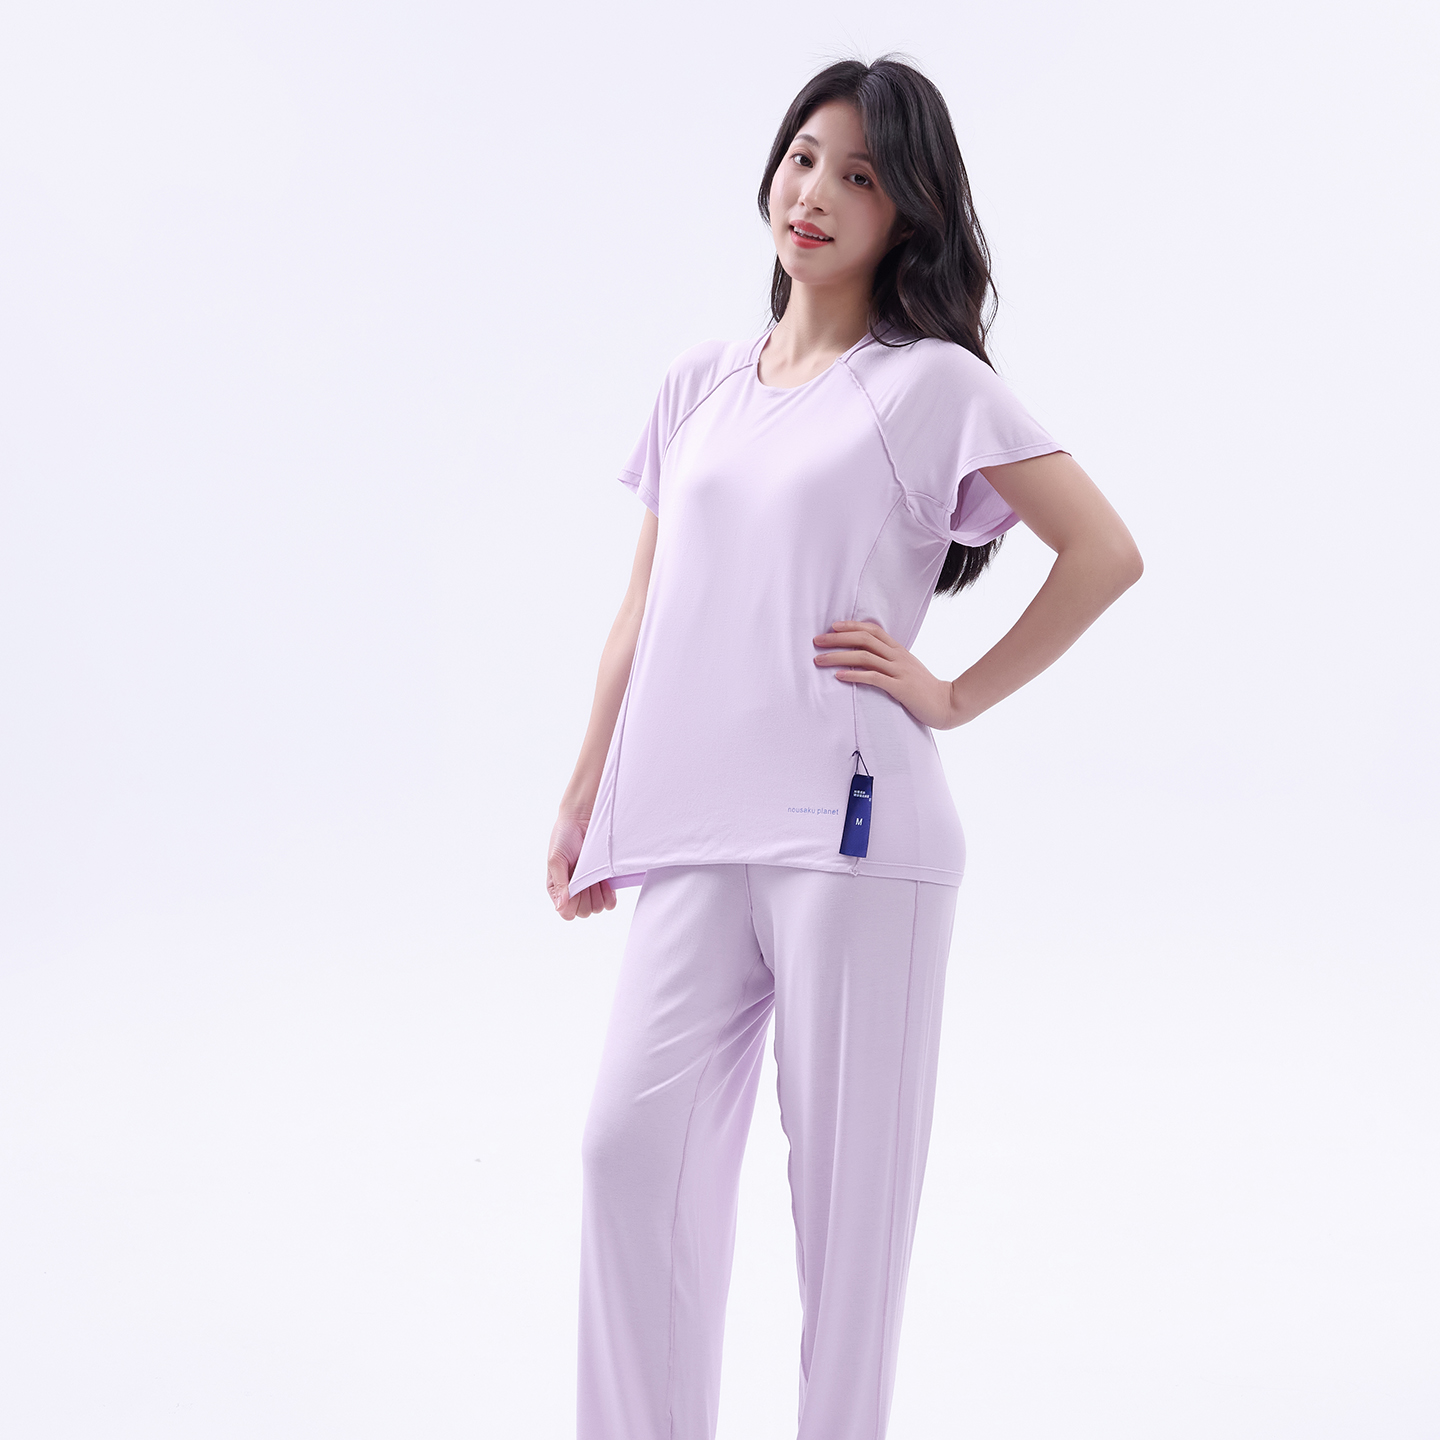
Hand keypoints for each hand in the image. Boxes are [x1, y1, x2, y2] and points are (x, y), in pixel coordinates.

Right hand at [546, 809, 616, 920]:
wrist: (583, 819)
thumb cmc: (564, 836)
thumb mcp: (556, 859)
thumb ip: (558, 884)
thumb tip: (560, 907)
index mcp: (558, 888)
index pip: (568, 913)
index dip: (574, 903)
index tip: (575, 886)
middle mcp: (574, 891)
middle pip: (584, 912)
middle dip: (586, 897)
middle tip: (585, 877)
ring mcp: (590, 887)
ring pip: (597, 908)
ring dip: (598, 894)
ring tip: (595, 877)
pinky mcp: (605, 882)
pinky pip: (610, 902)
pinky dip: (609, 895)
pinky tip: (605, 881)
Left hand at [812, 620, 964, 729]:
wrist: (947, 704)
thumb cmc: (924, 689)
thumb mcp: (907, 668)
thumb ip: (890, 660)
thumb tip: (868, 657)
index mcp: (899, 650)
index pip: (873, 630)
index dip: (851, 626)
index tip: (832, 627)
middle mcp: (898, 657)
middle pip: (864, 640)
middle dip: (838, 639)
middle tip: (817, 641)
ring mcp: (899, 671)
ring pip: (864, 657)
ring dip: (839, 657)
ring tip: (820, 660)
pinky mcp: (900, 688)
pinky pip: (873, 678)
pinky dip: (854, 676)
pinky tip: (838, 676)